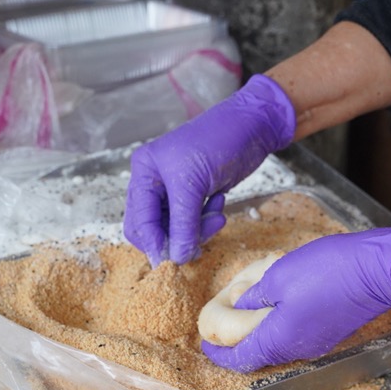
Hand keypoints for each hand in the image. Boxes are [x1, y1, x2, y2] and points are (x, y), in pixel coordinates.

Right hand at [124, 74, 295, 264]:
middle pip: (153, 229)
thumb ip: (183, 223)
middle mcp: (154, 182)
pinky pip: (193, 222)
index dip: (153, 243)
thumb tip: (176, 258)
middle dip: (176, 238)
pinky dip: (206, 221)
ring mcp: (175, 191)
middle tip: (198, 244)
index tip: (171, 262)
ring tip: (217, 216)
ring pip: (175, 229)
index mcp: (145, 173)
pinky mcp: (195, 196)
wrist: (252, 127)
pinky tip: (219, 202)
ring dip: (197, 230)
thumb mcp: (194, 184)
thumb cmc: (218, 142)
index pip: (138, 221)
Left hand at [203, 220, 390, 372]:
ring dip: (260, 333)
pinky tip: (279, 304)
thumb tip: (238, 307)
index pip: (240, 359)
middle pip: (259, 355)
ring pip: (279, 346)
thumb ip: (254, 296)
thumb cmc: (329, 270)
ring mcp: (317, 344)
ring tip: (249, 310)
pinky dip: (280, 327)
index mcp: (279, 339)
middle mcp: (298, 350)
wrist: (379, 271)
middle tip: (224, 324)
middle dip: (238, 343)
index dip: (219, 355)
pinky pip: (296, 337)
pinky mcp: (331, 333)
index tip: (206, 343)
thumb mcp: (280, 276)